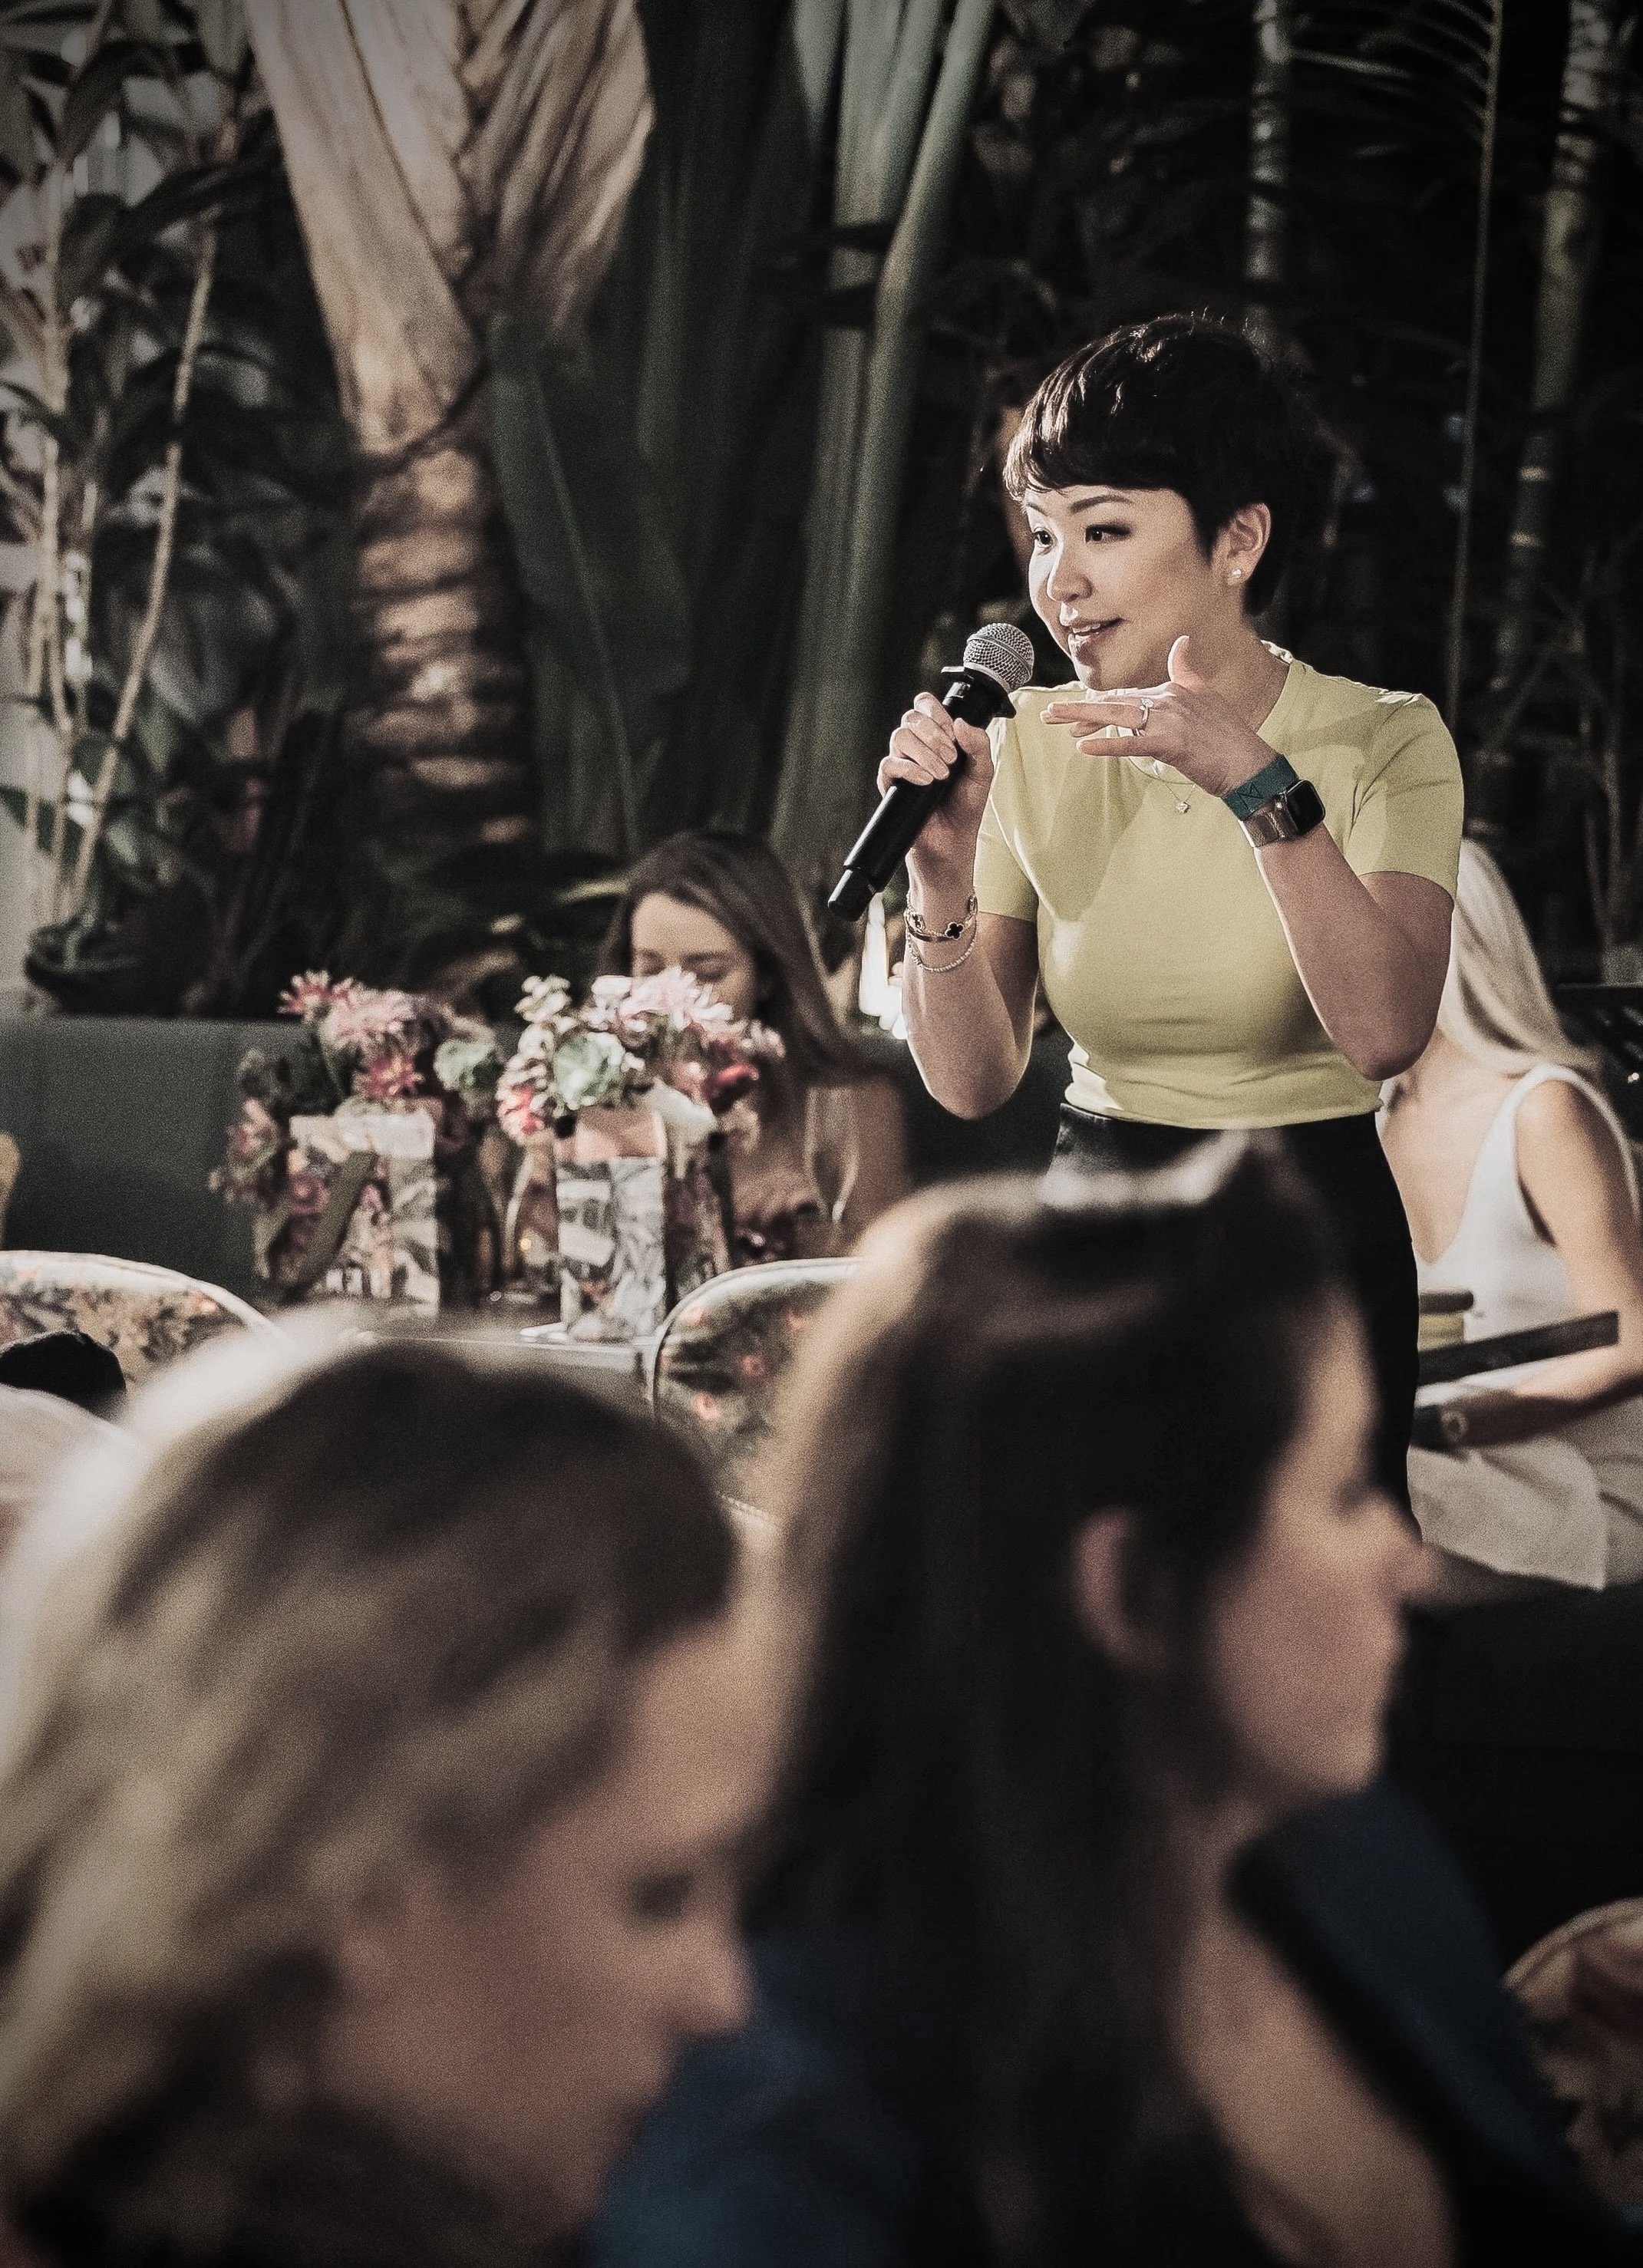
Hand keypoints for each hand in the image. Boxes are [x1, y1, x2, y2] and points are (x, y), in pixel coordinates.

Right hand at [877, 692, 994, 894]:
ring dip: (924, 751)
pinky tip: (926, 781)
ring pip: (899, 736)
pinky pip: (889, 764)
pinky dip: (910, 769)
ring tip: (941, 774)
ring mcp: (902, 765)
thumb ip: (979, 745)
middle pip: (911, 718)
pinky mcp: (890, 785)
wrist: (951, 843)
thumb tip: (960, 723)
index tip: (951, 731)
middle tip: (951, 757)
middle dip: (934, 734)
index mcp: (937, 738)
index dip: (936, 711)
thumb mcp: (983, 773)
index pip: (924, 705)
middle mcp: (916, 748)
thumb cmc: (965, 808)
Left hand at [1039, 635, 1268, 798]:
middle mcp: (1168, 699)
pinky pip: (1132, 744)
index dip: (1097, 705)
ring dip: (1082, 718)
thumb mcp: (1206, 696)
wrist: (1250, 764)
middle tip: (1047, 712)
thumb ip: (1187, 670)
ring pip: (1116, 718)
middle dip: (1078, 708)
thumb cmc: (1228, 737)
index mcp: (1173, 690)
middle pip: (1114, 703)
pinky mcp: (1170, 744)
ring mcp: (1169, 720)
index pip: (1126, 696)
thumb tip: (1181, 641)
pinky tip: (1083, 747)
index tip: (1072, 711)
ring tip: (1053, 721)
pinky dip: (1107, 745)